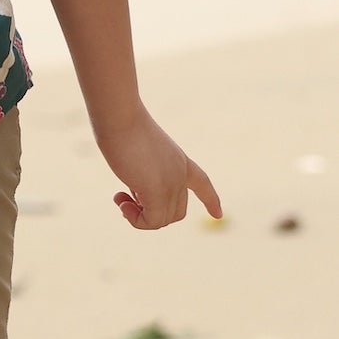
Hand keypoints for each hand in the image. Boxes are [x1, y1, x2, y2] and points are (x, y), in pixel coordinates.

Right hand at [94, 105, 221, 230]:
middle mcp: (181, 174)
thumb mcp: (139, 150)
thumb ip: (144, 169)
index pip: (202, 183)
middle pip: (176, 212)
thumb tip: (138, 190)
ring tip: (120, 199)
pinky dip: (135, 219)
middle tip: (125, 198)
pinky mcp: (157, 192)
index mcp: (180, 160)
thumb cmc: (122, 126)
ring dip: (138, 216)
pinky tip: (120, 200)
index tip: (218, 215)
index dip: (210, 200)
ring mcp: (172, 184)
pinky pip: (151, 221)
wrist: (120, 117)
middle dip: (150, 212)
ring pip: (162, 220)